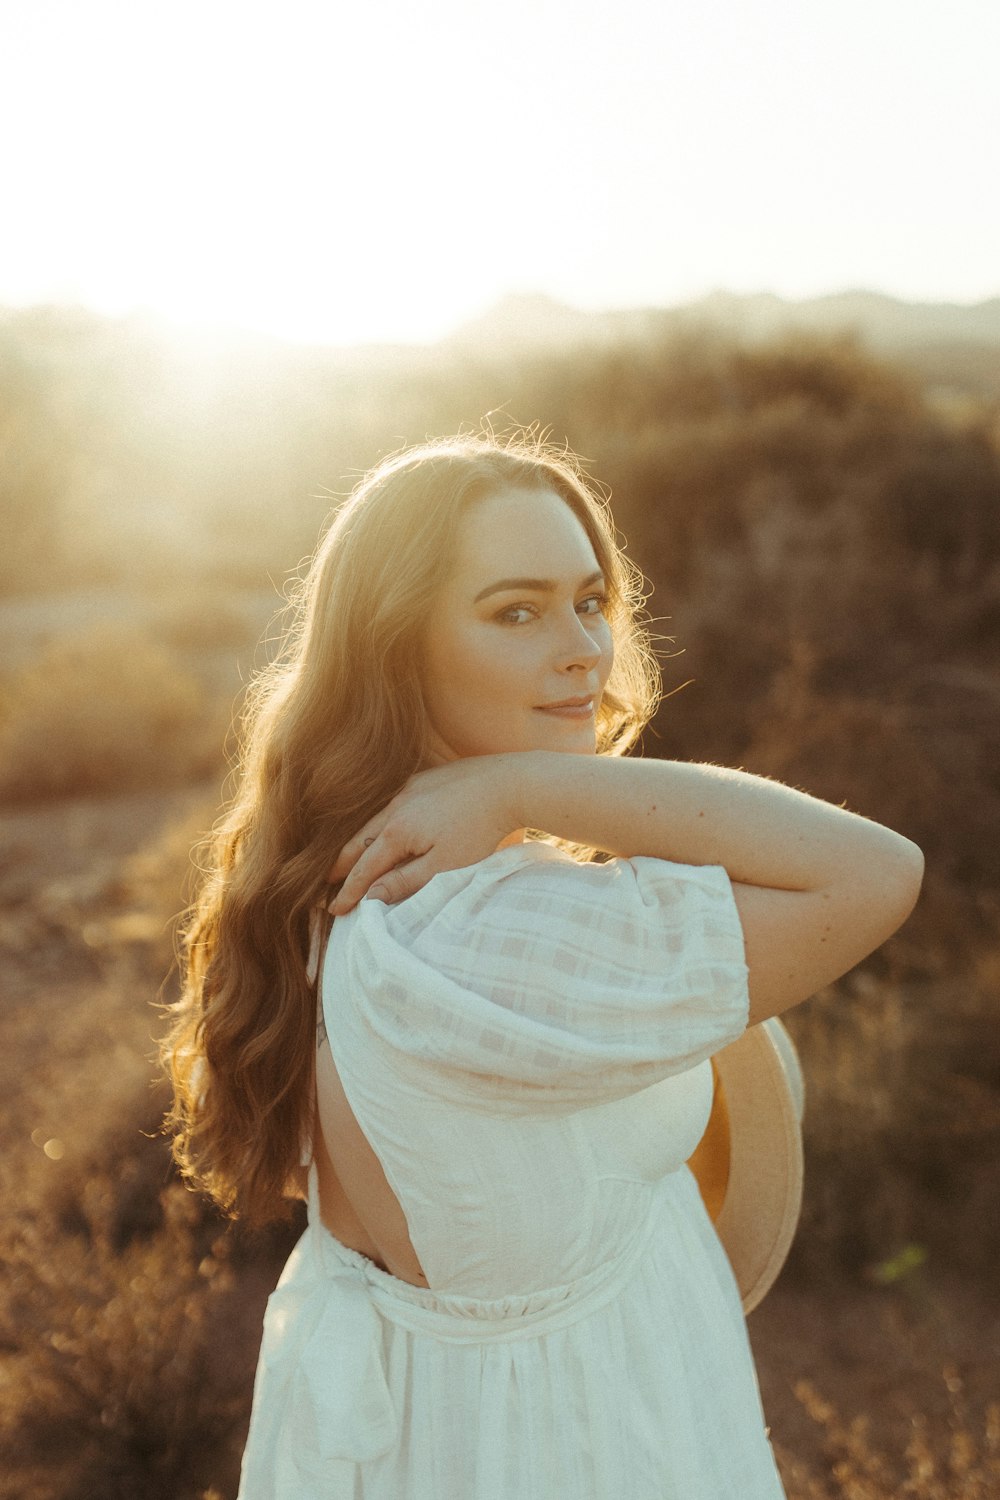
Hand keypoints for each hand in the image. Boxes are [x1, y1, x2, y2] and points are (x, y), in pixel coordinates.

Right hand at [327, 756, 522, 914]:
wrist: (508, 784)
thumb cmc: (480, 830)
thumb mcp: (443, 866)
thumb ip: (405, 882)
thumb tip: (369, 897)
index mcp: (396, 832)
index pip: (364, 868)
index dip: (349, 891)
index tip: (335, 910)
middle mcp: (395, 807)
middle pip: (359, 840)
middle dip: (342, 864)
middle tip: (327, 883)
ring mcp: (409, 789)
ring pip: (373, 819)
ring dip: (358, 841)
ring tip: (348, 856)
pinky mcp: (425, 779)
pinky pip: (391, 804)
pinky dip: (379, 821)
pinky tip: (383, 825)